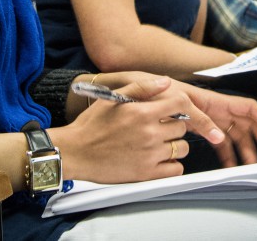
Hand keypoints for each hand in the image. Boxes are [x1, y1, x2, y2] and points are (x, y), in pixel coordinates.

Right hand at [53, 76, 204, 182]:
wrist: (74, 152)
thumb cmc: (91, 126)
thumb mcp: (113, 98)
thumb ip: (142, 87)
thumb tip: (165, 81)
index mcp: (142, 113)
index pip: (180, 104)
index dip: (182, 106)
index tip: (178, 111)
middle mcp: (149, 134)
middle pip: (182, 127)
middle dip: (174, 126)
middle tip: (161, 128)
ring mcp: (149, 155)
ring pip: (182, 149)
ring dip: (175, 145)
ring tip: (160, 143)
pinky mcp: (146, 174)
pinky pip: (175, 170)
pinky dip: (172, 165)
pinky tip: (161, 159)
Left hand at [172, 80, 256, 166]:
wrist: (146, 94)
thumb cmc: (164, 93)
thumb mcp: (183, 104)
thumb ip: (202, 121)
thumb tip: (219, 138)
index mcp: (219, 101)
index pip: (251, 109)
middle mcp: (220, 110)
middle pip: (250, 126)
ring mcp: (214, 120)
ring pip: (238, 137)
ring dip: (248, 151)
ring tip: (254, 167)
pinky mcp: (204, 129)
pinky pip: (222, 144)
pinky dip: (228, 155)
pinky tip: (231, 166)